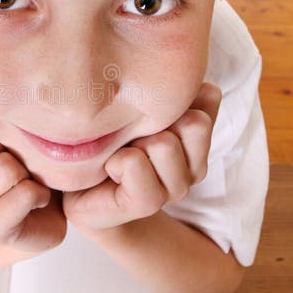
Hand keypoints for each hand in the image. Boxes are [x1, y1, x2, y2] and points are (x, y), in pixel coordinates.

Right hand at [0, 92, 66, 252]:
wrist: (48, 212)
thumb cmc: (30, 160)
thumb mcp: (11, 124)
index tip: (0, 124)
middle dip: (9, 144)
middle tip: (20, 157)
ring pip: (3, 168)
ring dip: (28, 172)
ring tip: (30, 179)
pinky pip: (22, 196)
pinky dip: (39, 194)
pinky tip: (38, 199)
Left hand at [62, 82, 221, 231]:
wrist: (83, 195)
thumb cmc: (113, 142)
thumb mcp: (144, 110)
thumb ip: (176, 97)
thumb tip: (207, 88)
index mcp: (199, 142)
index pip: (209, 100)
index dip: (172, 98)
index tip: (146, 110)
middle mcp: (195, 168)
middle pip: (194, 123)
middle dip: (153, 120)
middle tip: (130, 135)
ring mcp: (175, 189)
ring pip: (164, 144)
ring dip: (132, 142)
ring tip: (119, 153)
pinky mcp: (147, 204)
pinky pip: (134, 164)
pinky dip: (117, 161)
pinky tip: (111, 169)